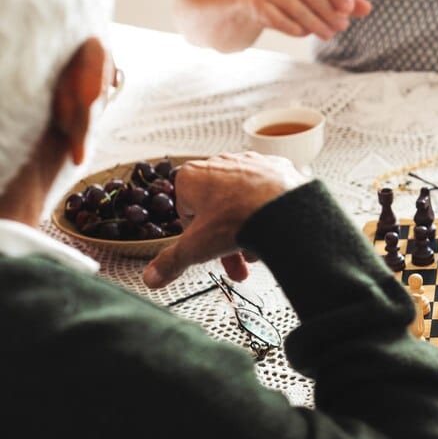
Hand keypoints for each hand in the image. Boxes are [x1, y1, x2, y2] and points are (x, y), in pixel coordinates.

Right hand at [142, 152, 306, 288]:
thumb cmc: (238, 219)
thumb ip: (171, 262)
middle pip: (217, 209)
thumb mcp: (196, 247)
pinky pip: (268, 194)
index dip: (196, 234)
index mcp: (191, 176)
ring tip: (256, 252)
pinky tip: (272, 231)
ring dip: (247, 229)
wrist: (284, 209)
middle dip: (225, 239)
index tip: (205, 247)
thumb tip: (153, 276)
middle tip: (234, 262)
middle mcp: (221, 162)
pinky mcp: (278, 168)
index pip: (185, 209)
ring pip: (243, 202)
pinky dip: (268, 212)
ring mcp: (251, 163)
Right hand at [240, 0, 371, 39]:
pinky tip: (307, 32)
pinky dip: (298, 29)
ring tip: (329, 33)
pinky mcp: (257, 2)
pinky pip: (281, 20)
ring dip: (317, 24)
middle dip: (329, 12)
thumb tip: (366, 8)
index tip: (349, 9)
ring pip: (296, 7)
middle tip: (342, 26)